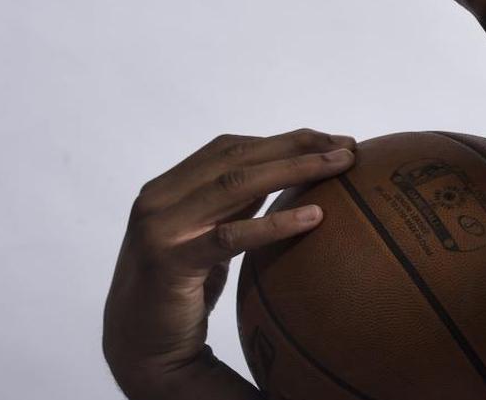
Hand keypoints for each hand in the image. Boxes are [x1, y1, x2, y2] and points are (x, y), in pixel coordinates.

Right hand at [102, 128, 356, 399]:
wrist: (137, 346)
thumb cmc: (180, 290)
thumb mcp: (209, 236)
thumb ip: (236, 205)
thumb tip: (294, 174)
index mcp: (168, 186)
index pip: (232, 147)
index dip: (284, 139)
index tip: (331, 140)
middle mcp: (159, 199)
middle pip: (239, 157)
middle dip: (298, 146)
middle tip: (348, 146)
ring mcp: (161, 228)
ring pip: (236, 185)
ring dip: (296, 169)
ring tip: (340, 167)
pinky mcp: (170, 262)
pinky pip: (231, 237)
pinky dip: (275, 223)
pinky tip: (315, 216)